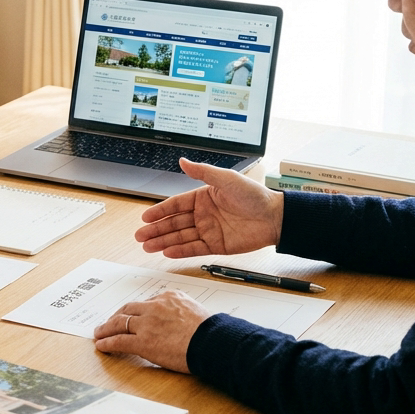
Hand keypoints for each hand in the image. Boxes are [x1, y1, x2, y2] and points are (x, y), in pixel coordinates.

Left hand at [92, 291, 212, 373]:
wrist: (212, 342)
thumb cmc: (210, 331)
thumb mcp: (196, 311)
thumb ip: (182, 312)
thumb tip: (180, 321)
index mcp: (169, 297)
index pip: (146, 302)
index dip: (135, 311)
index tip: (131, 315)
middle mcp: (155, 307)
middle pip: (128, 309)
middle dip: (117, 316)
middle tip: (109, 322)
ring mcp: (147, 324)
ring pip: (119, 322)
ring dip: (106, 328)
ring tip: (99, 333)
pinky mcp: (143, 342)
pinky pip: (119, 340)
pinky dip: (107, 342)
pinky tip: (102, 345)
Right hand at [135, 158, 283, 257]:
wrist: (275, 217)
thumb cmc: (254, 195)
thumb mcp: (225, 179)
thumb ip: (202, 172)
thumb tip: (182, 161)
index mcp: (203, 197)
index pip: (176, 205)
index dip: (160, 211)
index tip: (145, 217)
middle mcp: (203, 214)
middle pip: (174, 223)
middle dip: (156, 229)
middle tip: (140, 236)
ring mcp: (209, 230)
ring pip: (180, 237)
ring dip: (163, 242)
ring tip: (147, 247)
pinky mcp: (217, 246)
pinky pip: (194, 248)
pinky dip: (180, 251)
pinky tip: (167, 252)